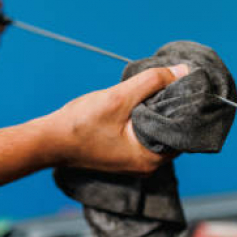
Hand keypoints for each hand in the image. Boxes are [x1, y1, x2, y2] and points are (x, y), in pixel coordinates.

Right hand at [48, 64, 189, 173]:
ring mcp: (135, 160)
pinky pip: (145, 133)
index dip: (187, 106)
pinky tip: (141, 99)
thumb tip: (183, 72)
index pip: (184, 130)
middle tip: (171, 81)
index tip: (188, 85)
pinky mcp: (125, 154)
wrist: (49, 141)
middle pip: (173, 130)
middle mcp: (147, 164)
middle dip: (172, 106)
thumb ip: (152, 83)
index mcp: (151, 158)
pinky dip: (146, 116)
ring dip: (158, 109)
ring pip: (158, 130)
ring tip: (156, 87)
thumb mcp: (118, 98)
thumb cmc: (80, 124)